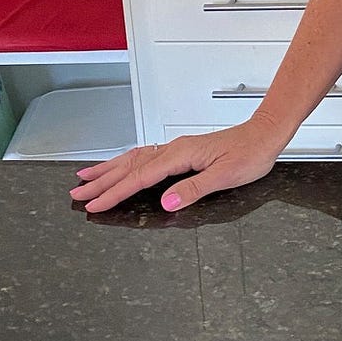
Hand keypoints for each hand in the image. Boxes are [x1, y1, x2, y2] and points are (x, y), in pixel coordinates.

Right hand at [68, 121, 282, 214]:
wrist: (265, 135)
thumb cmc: (250, 155)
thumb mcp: (225, 176)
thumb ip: (194, 188)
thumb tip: (166, 202)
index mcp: (180, 155)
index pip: (139, 177)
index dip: (115, 193)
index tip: (94, 205)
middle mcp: (173, 149)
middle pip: (129, 166)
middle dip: (101, 181)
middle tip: (76, 194)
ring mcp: (176, 148)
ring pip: (134, 158)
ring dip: (109, 170)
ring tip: (87, 178)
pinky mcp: (182, 150)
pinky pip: (145, 156)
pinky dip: (127, 163)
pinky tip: (121, 166)